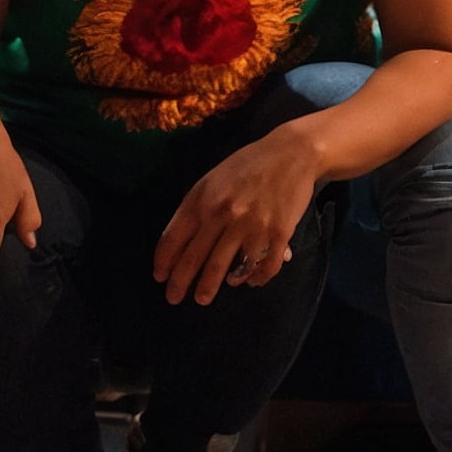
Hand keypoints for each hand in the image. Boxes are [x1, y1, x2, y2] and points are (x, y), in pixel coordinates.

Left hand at [154, 126, 315, 307]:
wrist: (291, 153)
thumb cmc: (248, 166)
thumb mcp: (212, 179)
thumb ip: (197, 208)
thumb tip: (182, 243)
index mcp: (203, 199)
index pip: (174, 238)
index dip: (164, 261)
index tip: (160, 277)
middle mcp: (223, 214)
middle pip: (195, 259)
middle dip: (181, 283)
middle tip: (174, 298)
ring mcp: (251, 226)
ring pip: (226, 269)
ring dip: (211, 287)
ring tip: (203, 298)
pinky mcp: (278, 235)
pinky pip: (263, 267)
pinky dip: (254, 279)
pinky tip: (248, 282)